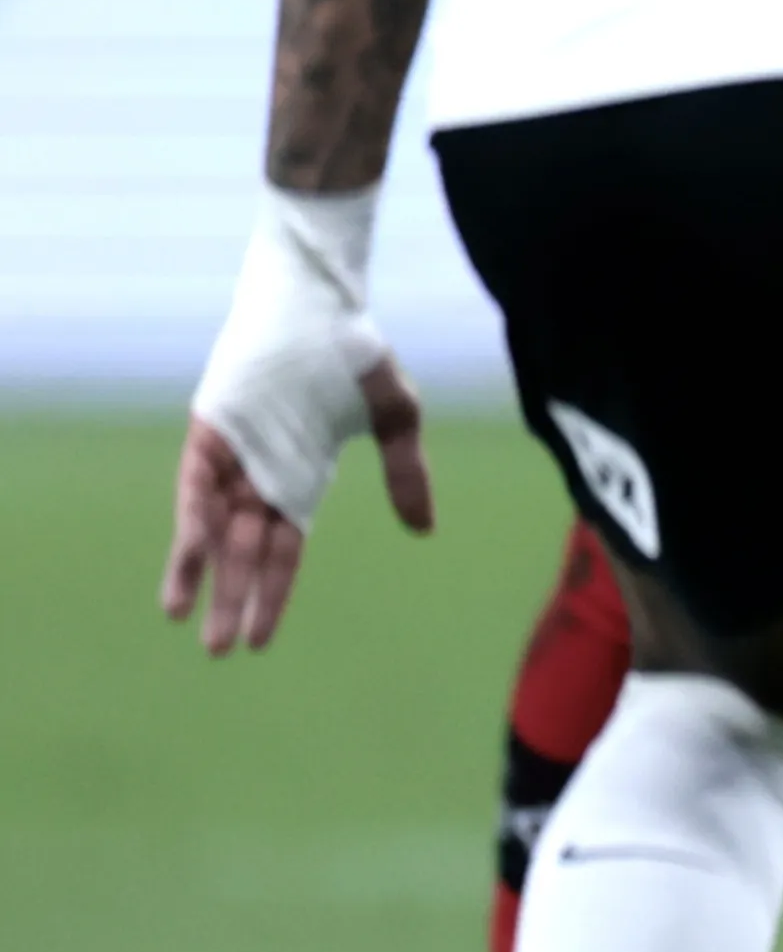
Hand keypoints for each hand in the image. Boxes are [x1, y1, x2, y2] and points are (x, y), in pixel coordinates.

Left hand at [160, 363, 428, 656]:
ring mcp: (232, 456)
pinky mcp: (210, 433)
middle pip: (244, 551)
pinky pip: (198, 490)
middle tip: (222, 650)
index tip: (259, 641)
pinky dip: (192, 527)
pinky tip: (188, 563)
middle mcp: (260, 475)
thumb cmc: (358, 354)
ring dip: (202, 574)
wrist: (322, 301)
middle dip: (234, 599)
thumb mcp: (395, 420)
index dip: (272, 593)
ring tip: (188, 619)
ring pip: (213, 528)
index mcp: (300, 478)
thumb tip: (424, 530)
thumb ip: (404, 473)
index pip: (283, 550)